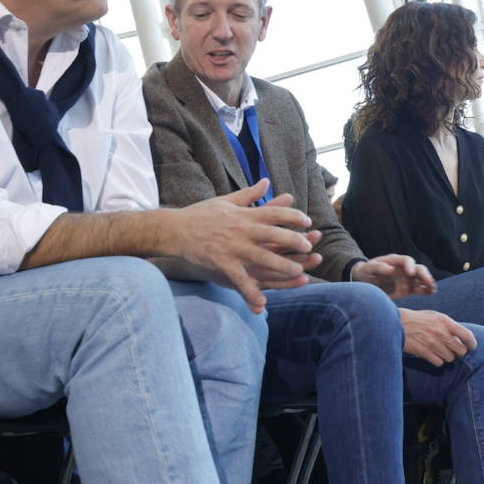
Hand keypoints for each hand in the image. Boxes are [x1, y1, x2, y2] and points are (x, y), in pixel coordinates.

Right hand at [172, 179, 322, 310]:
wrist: (174, 229)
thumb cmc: (200, 214)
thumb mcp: (226, 200)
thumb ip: (249, 194)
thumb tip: (266, 180)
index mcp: (244, 214)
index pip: (274, 212)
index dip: (293, 216)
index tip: (308, 221)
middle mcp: (241, 230)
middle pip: (273, 234)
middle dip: (293, 240)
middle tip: (309, 246)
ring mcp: (232, 247)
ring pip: (262, 257)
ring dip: (282, 265)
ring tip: (299, 272)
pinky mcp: (221, 263)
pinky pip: (240, 279)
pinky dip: (251, 291)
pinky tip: (262, 303)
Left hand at [352, 254, 436, 298]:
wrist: (364, 281)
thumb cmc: (366, 272)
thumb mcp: (369, 268)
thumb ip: (379, 267)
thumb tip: (391, 269)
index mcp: (395, 261)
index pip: (406, 260)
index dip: (409, 265)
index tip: (410, 273)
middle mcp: (403, 269)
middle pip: (418, 269)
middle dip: (424, 275)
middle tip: (428, 283)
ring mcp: (406, 279)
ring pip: (421, 279)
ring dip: (428, 283)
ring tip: (433, 289)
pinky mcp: (406, 289)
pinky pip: (418, 289)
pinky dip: (425, 290)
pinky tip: (430, 293)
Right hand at [398, 308, 476, 365]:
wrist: (397, 323)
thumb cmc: (418, 319)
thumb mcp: (435, 316)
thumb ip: (448, 325)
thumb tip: (462, 337)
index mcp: (445, 321)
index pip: (467, 335)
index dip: (472, 344)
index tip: (471, 347)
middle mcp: (440, 332)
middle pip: (461, 350)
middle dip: (459, 352)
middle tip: (455, 351)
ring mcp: (432, 343)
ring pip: (450, 358)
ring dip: (447, 357)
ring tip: (441, 351)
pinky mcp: (424, 352)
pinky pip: (439, 363)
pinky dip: (438, 361)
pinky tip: (433, 355)